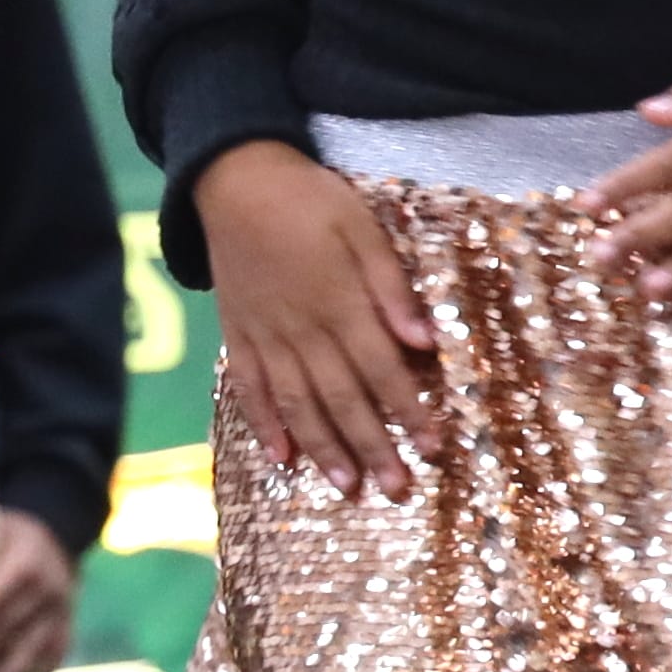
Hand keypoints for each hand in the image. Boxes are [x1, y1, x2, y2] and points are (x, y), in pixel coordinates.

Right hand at [201, 140, 438, 495]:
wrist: (235, 181)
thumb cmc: (311, 200)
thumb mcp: (363, 228)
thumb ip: (391, 287)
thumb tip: (424, 341)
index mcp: (340, 304)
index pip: (383, 371)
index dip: (411, 412)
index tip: (437, 447)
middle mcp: (302, 330)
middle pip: (344, 399)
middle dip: (375, 447)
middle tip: (400, 489)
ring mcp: (266, 337)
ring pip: (298, 404)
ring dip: (325, 449)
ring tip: (349, 487)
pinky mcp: (238, 335)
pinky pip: (250, 389)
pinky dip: (265, 426)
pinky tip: (282, 458)